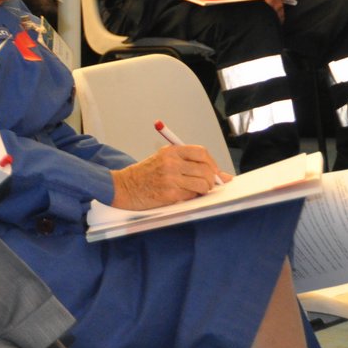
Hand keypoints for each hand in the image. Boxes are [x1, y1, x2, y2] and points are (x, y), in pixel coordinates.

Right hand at [111, 145, 230, 210]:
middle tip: (207, 184)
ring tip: (195, 190)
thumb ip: (190, 164)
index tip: (213, 171)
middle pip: (206, 169)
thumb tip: (223, 176)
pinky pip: (192, 196)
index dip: (212, 163)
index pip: (202, 153)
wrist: (123, 187)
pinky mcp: (170, 194)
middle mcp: (171, 163)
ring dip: (204, 190)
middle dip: (211, 180)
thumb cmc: (145, 174)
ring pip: (203, 184)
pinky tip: (183, 195)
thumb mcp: (164, 160)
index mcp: (170, 151)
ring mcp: (171, 178)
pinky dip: (192, 197)